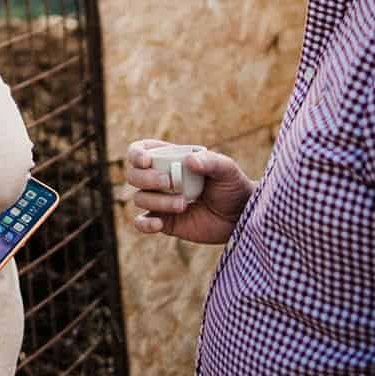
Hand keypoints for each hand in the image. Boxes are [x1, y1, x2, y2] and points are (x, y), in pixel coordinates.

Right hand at [124, 139, 254, 244]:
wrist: (240, 216)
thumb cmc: (233, 186)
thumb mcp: (227, 169)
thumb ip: (210, 162)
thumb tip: (189, 161)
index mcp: (169, 159)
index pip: (140, 151)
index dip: (136, 154)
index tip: (146, 161)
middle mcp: (160, 179)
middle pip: (133, 175)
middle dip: (146, 178)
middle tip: (169, 182)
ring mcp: (160, 201)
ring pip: (139, 198)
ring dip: (157, 201)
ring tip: (184, 204)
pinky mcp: (164, 222)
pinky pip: (142, 223)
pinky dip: (144, 224)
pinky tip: (159, 224)